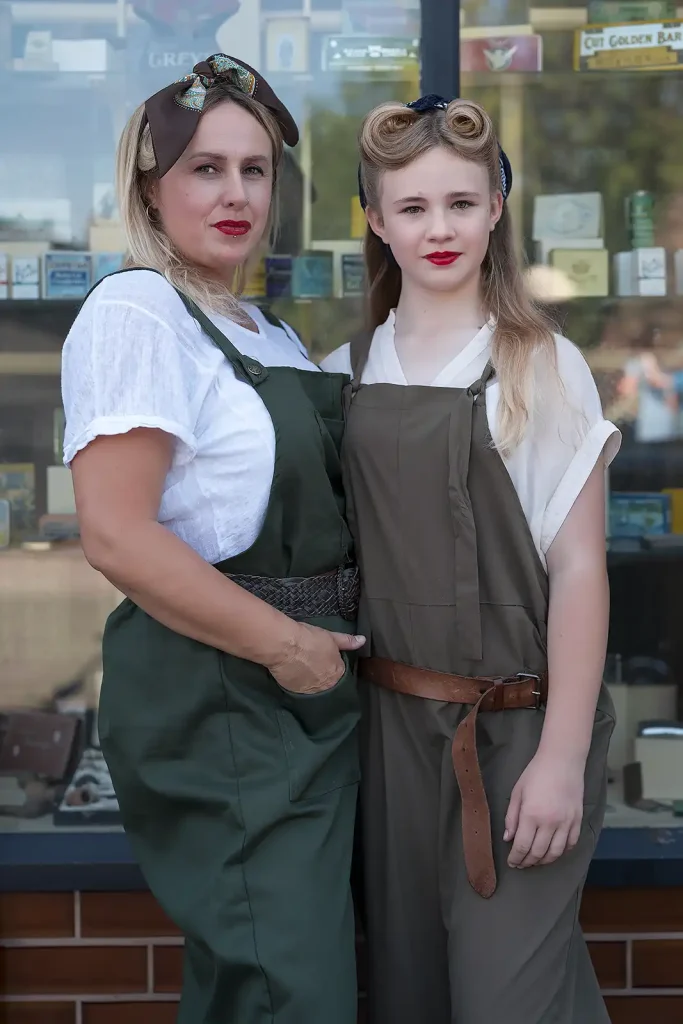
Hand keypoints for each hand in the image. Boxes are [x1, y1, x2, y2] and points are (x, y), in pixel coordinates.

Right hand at [266, 623, 364, 694]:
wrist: (284, 645)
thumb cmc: (309, 638)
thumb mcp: (330, 637)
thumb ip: (347, 641)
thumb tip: (363, 640)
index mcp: (337, 672)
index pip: (339, 672)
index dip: (332, 664)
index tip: (324, 658)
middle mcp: (326, 686)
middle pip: (327, 682)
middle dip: (322, 674)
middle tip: (312, 662)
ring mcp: (309, 691)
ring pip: (313, 687)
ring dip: (310, 680)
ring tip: (302, 667)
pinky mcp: (294, 693)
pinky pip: (299, 689)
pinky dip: (298, 682)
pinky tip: (293, 672)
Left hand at [504, 753, 583, 868]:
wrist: (562, 761)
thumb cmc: (536, 773)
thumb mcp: (518, 792)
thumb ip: (512, 817)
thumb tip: (508, 838)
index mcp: (531, 814)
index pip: (522, 846)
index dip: (516, 858)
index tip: (512, 862)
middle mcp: (550, 822)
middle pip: (538, 852)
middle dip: (528, 862)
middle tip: (521, 864)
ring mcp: (566, 822)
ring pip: (556, 853)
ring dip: (544, 861)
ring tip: (536, 861)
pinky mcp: (577, 820)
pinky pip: (571, 844)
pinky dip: (562, 852)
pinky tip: (553, 852)